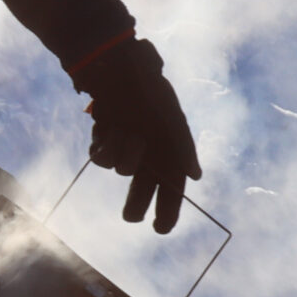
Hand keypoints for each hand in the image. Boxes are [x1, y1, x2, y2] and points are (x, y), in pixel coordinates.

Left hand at [77, 38, 200, 233]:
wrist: (114, 67)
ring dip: (123, 150)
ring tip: (126, 128)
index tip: (160, 229)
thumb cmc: (148, 89)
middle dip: (137, 202)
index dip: (167, 211)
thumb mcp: (171, 116)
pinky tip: (108, 125)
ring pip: (119, 168)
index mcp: (170, 150)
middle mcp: (149, 153)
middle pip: (142, 190)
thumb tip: (195, 175)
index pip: (172, 189)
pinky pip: (101, 157)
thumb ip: (184, 146)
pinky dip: (104, 143)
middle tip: (130, 216)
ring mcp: (125, 148)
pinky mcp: (104, 141)